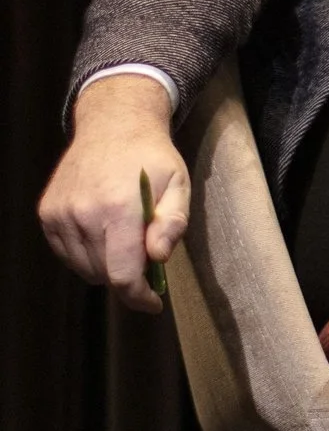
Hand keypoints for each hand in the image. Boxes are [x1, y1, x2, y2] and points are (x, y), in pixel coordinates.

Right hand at [39, 73, 187, 311]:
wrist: (112, 126)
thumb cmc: (152, 159)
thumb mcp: (179, 185)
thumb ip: (172, 223)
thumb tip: (158, 258)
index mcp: (119, 208)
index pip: (122, 273)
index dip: (138, 297)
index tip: (154, 304)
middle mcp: (83, 213)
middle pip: (104, 274)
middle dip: (129, 276)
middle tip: (147, 256)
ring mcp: (60, 214)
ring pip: (84, 267)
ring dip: (107, 265)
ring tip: (127, 238)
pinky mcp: (47, 214)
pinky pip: (67, 253)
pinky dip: (87, 254)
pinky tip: (104, 232)